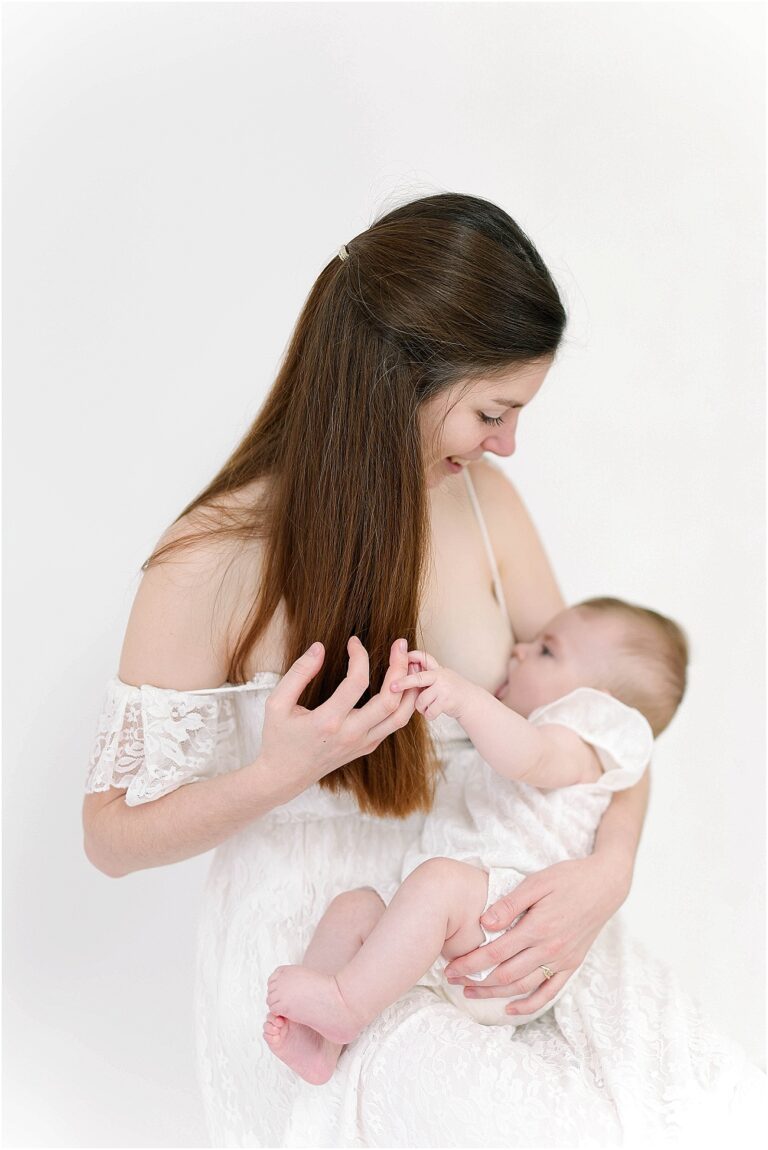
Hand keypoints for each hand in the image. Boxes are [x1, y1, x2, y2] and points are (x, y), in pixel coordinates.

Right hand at [259, 636, 419, 798]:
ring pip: (400, 716)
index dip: (359, 656)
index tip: (353, 641)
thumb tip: (319, 647)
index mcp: (327, 722)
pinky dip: (403, 703)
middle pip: (390, 699)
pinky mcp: (367, 747)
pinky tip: (401, 684)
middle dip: (399, 667)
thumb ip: (298, 673)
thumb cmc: (278, 738)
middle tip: (400, 644)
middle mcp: (351, 734)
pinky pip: (394, 724)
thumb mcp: (277, 703)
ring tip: (410, 663)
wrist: (284, 777)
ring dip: (410, 688)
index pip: (357, 683)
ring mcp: (362, 743)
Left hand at [390, 650, 468, 720]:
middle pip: (418, 679)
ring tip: (428, 706)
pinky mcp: (447, 701)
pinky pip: (429, 711)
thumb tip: (404, 669)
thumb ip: (425, 674)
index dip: (411, 656)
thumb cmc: (450, 690)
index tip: (400, 657)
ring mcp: (444, 688)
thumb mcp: (440, 677)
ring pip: (420, 700)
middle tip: (392, 687)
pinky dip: (428, 715)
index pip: (423, 657)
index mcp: (436, 668)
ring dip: (421, 707)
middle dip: (404, 682)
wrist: (471, 702)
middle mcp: (440, 676)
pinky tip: (433, 712)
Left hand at [442, 855, 629, 1015]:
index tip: (450, 967)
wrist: (605, 886)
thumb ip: (510, 903)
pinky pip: (549, 992)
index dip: (470, 963)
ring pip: (523, 986)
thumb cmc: (569, 878)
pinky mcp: (572, 965)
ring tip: (471, 994)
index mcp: (538, 927)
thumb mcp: (537, 882)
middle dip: (476, 981)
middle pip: (505, 974)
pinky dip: (529, 1004)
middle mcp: (550, 949)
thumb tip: (484, 922)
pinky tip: (511, 1009)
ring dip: (495, 994)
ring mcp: (562, 960)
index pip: (495, 952)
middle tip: (451, 981)